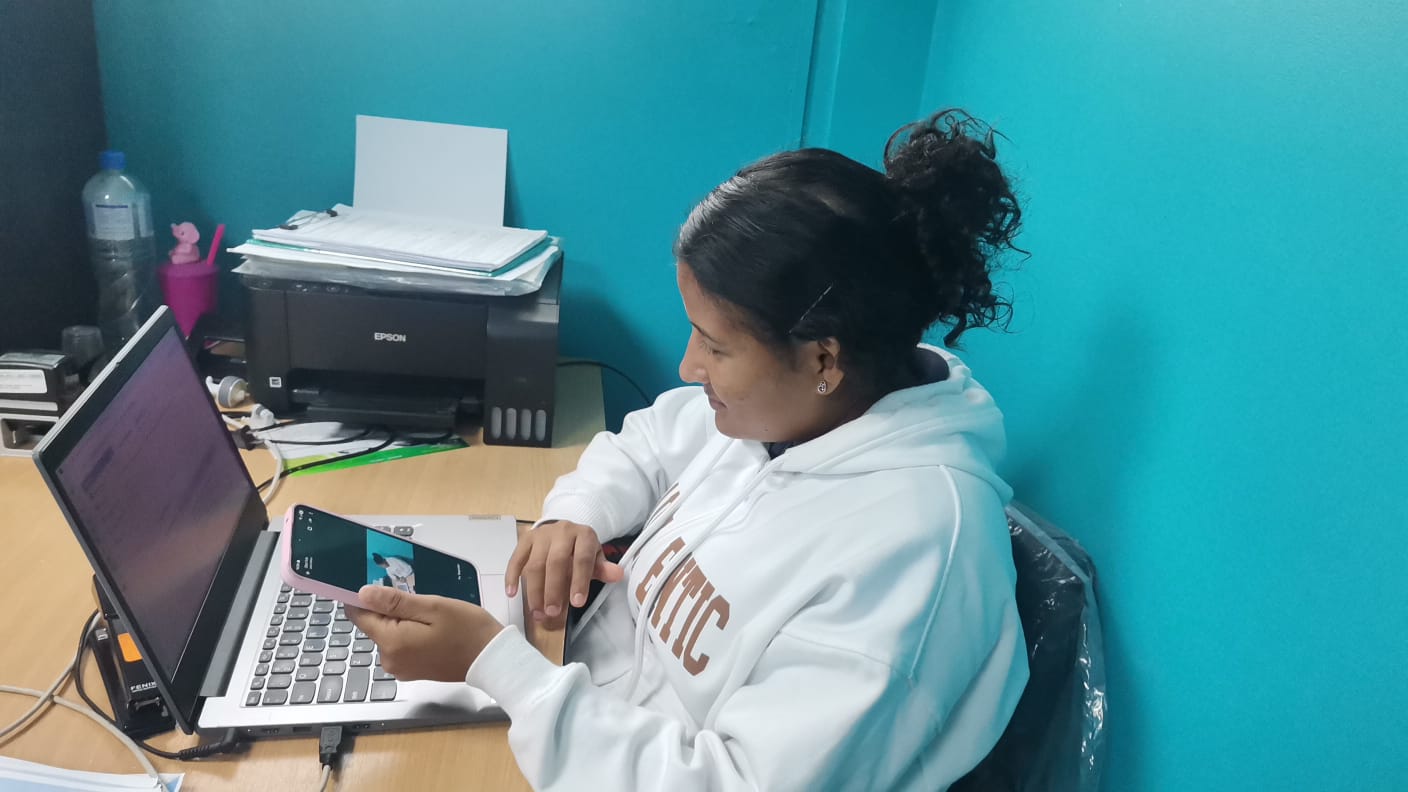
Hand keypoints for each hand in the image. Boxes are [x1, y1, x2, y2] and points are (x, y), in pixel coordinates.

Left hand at [345, 586, 504, 681]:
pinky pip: (400, 646)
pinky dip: (410, 634)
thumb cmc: (467, 630)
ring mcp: (400, 668)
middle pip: (375, 625)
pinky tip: (431, 630)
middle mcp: (390, 660)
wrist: (490, 659)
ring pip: (389, 634)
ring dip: (402, 621)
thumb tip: (362, 594)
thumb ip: (395, 601)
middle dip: (391, 610)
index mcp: (392, 642)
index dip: (366, 598)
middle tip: (421, 603)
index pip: (360, 615)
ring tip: (430, 617)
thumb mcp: (433, 607)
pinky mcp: (410, 671)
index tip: (384, 587)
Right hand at [506, 520, 623, 624]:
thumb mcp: (594, 557)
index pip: (582, 559)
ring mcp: (542, 534)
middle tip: (552, 612)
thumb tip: (618, 575)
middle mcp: (563, 531)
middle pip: (556, 562)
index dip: (580, 581)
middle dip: (553, 589)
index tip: (577, 603)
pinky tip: (512, 593)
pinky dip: (513, 576)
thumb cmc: (580, 550)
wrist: (564, 530)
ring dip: (534, 590)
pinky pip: (516, 558)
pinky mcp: (526, 539)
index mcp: (584, 536)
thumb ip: (603, 569)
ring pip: (535, 563)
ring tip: (537, 612)